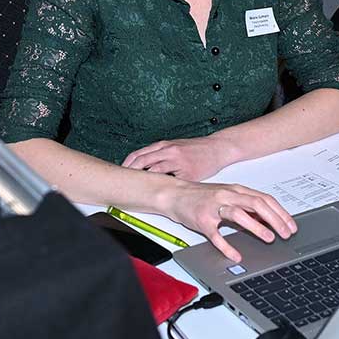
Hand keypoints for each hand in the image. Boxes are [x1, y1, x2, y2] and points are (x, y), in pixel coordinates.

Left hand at [123, 135, 239, 181]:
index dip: (127, 164)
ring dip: (144, 180)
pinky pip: (172, 181)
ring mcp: (178, 162)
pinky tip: (157, 193)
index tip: (120, 173)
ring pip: (155, 171)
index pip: (139, 154)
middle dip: (131, 172)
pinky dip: (163, 186)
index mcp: (164, 145)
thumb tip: (143, 164)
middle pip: (142, 161)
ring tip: (136, 189)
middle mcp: (169, 151)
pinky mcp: (188, 174)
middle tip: (123, 183)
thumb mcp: (175, 145)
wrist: (217, 148)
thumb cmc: (196, 149)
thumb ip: (160, 153)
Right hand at [157, 181, 296, 263]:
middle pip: (256, 204)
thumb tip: (269, 218)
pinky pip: (216, 235)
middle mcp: (227, 196)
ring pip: (238, 214)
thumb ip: (247, 206)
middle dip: (275, 219)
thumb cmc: (202, 197)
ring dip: (256, 226)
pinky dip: (227, 246)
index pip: (264, 199)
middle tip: (285, 234)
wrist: (175, 195)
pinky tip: (236, 255)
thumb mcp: (228, 197)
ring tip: (269, 238)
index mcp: (236, 190)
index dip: (280, 213)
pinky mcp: (202, 220)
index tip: (291, 226)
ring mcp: (214, 207)